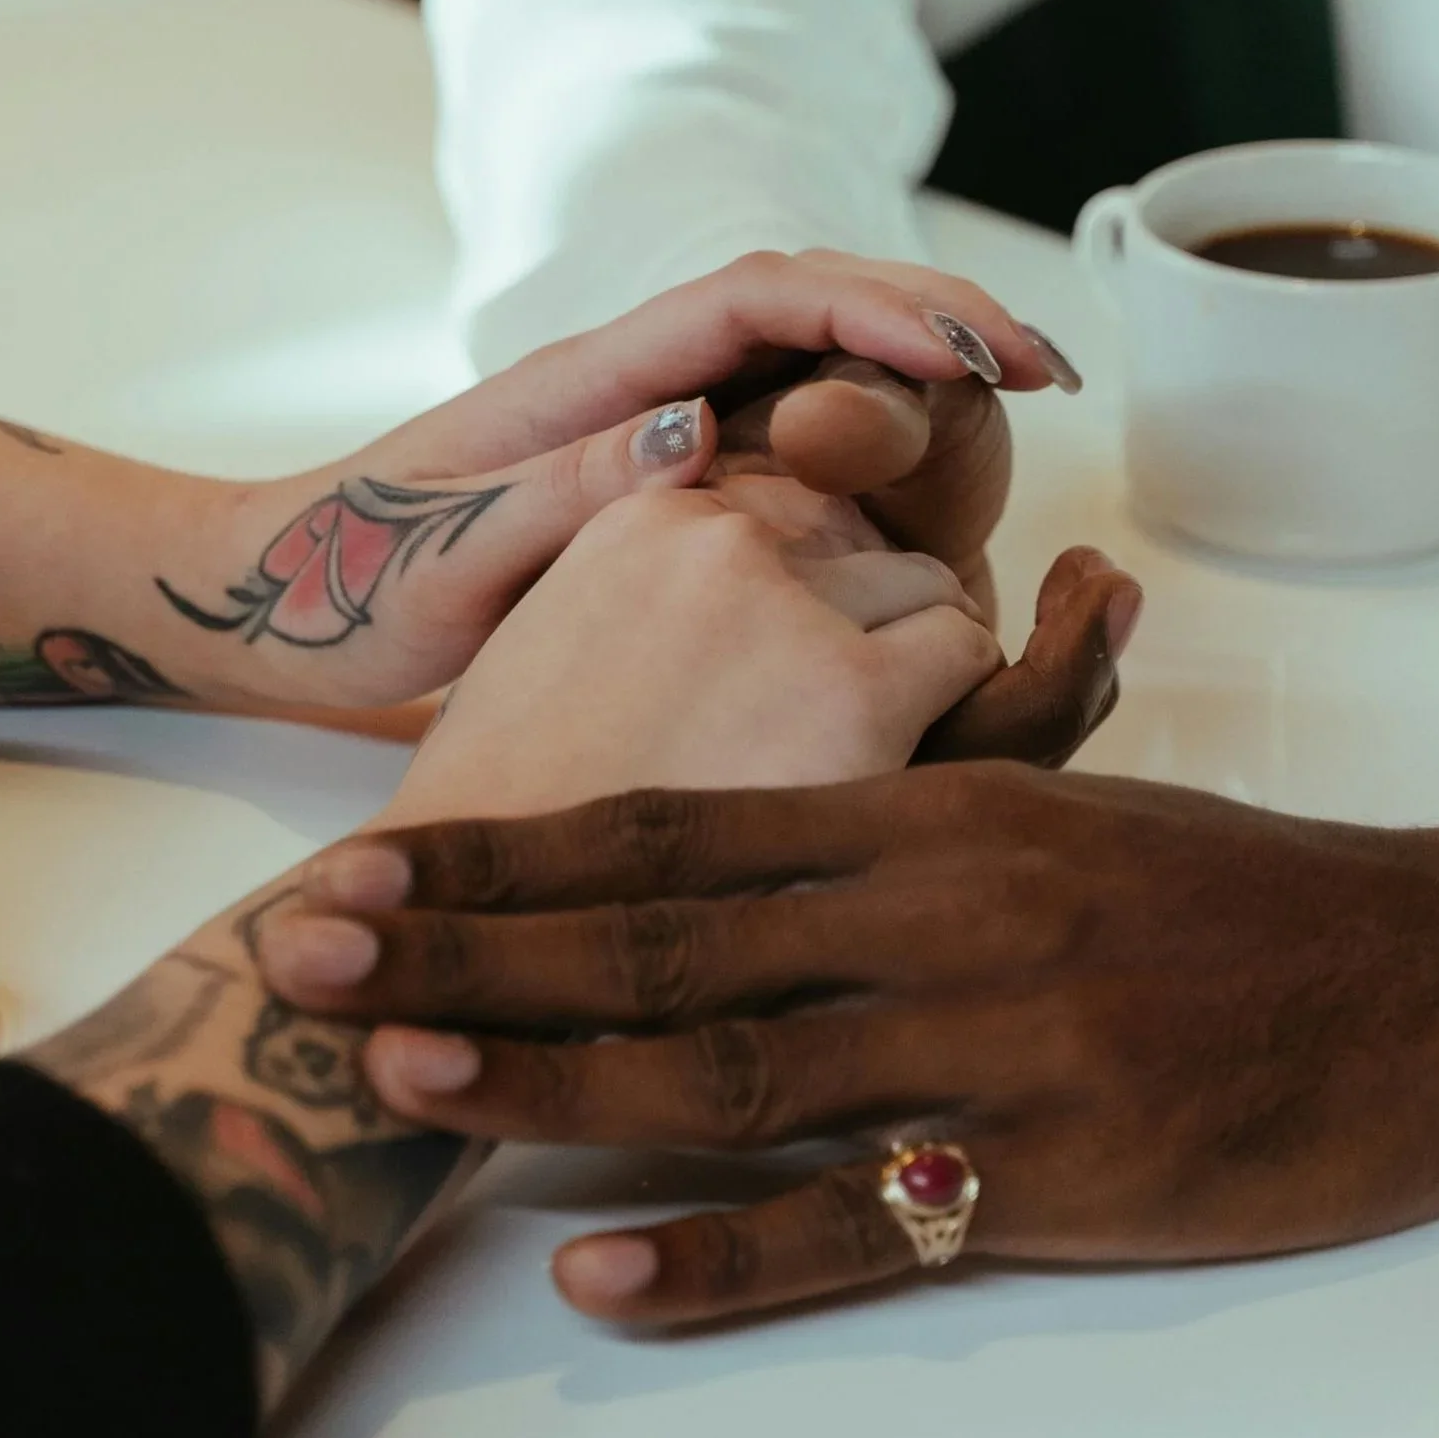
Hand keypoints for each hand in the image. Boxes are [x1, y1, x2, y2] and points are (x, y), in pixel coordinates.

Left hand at [157, 250, 1061, 708]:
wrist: (270, 604)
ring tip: (1025, 387)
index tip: (978, 357)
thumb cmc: (337, 586)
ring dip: (919, 353)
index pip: (762, 301)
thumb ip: (564, 491)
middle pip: (808, 299)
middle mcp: (631, 382)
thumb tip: (702, 429)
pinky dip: (871, 417)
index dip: (881, 313)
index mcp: (588, 381)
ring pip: (808, 351)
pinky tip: (927, 464)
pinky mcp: (653, 472)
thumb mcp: (442, 554)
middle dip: (936, 311)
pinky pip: (783, 421)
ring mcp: (646, 421)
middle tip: (1049, 361)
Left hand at [260, 772, 1438, 1325]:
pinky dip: (724, 1255)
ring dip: (553, 1075)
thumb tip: (753, 816)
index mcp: (933, 812)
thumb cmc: (1233, 886)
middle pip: (666, 935)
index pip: (677, 825)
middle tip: (304, 949)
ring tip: (399, 1074)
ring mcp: (994, 1047)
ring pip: (734, 1066)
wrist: (1434, 973)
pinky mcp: (1057, 1172)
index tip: (367, 865)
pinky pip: (863, 1226)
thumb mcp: (1062, 803)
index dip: (510, 849)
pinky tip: (600, 1276)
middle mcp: (939, 915)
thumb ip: (906, 808)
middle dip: (473, 945)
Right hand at [375, 468, 1002, 828]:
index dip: (804, 594)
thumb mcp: (554, 666)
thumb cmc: (514, 830)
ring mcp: (787, 605)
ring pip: (928, 591)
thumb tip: (736, 614)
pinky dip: (958, 709)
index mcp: (639, 518)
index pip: (781, 510)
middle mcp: (716, 534)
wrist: (473, 927)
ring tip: (874, 757)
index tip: (793, 671)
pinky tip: (901, 775)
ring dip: (920, 665)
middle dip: (870, 622)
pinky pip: (965, 656)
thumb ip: (655, 610)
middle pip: (862, 541)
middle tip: (842, 725)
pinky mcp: (854, 690)